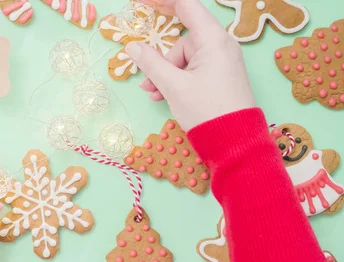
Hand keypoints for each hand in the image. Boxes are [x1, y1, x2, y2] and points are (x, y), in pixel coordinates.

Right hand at [126, 0, 256, 130]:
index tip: (141, 3)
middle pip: (181, 40)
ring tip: (153, 94)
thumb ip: (151, 63)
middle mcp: (220, 45)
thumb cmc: (206, 110)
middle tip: (146, 76)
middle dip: (160, 60)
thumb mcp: (172, 86)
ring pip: (183, 59)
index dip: (162, 2)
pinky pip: (191, 70)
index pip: (186, 6)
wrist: (234, 142)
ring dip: (165, 74)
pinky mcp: (219, 76)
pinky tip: (162, 96)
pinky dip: (176, 80)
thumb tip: (133, 47)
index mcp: (213, 40)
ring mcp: (220, 61)